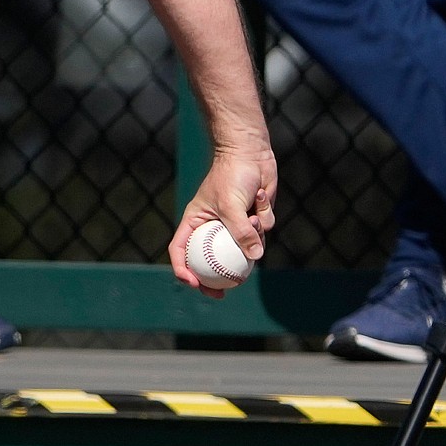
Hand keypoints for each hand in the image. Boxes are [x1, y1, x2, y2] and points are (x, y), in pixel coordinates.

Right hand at [169, 144, 276, 294]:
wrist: (252, 152)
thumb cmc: (232, 174)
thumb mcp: (231, 205)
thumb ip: (240, 232)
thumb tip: (254, 257)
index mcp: (195, 222)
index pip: (181, 250)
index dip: (183, 270)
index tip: (193, 283)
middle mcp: (212, 227)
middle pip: (210, 260)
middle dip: (216, 279)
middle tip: (224, 293)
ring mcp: (234, 225)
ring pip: (243, 247)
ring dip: (252, 235)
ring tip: (254, 215)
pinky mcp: (253, 220)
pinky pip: (262, 231)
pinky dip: (264, 216)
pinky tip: (261, 195)